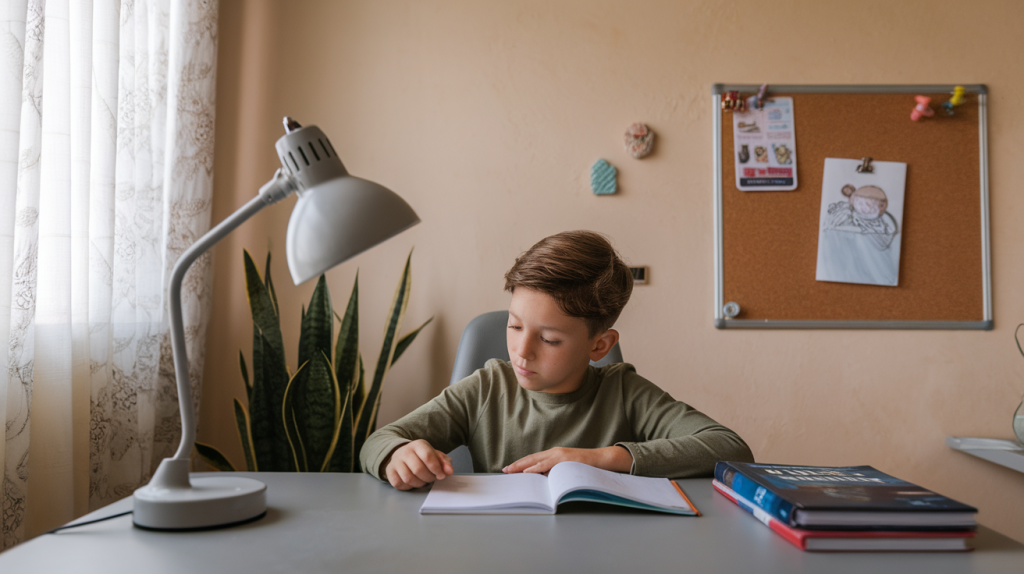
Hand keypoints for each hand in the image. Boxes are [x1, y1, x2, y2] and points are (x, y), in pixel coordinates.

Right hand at [384, 440, 454, 489]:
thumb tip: (449, 471)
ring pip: (408, 478)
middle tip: (432, 478)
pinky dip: (408, 487)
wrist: (402, 454)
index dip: (436, 469)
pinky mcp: (390, 471)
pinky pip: (399, 484)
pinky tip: (413, 482)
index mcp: (418, 445)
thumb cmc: (421, 456)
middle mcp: (405, 451)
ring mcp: (396, 461)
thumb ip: (444, 462)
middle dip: (429, 478)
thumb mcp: (434, 455)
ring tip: (423, 480)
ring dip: (419, 483)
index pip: (428, 457)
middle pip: (418, 469)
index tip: (441, 475)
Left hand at [502, 446, 632, 474]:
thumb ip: (555, 472)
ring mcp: (559, 455)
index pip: (534, 459)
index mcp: (554, 454)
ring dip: (522, 466)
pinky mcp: (564, 459)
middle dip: (517, 465)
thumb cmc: (585, 466)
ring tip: (511, 471)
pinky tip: (527, 472)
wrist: (602, 460)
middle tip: (505, 470)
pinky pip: (547, 464)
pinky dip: (535, 468)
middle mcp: (554, 452)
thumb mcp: (567, 469)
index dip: (521, 463)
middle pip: (531, 458)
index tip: (510, 468)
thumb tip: (543, 480)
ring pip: (536, 461)